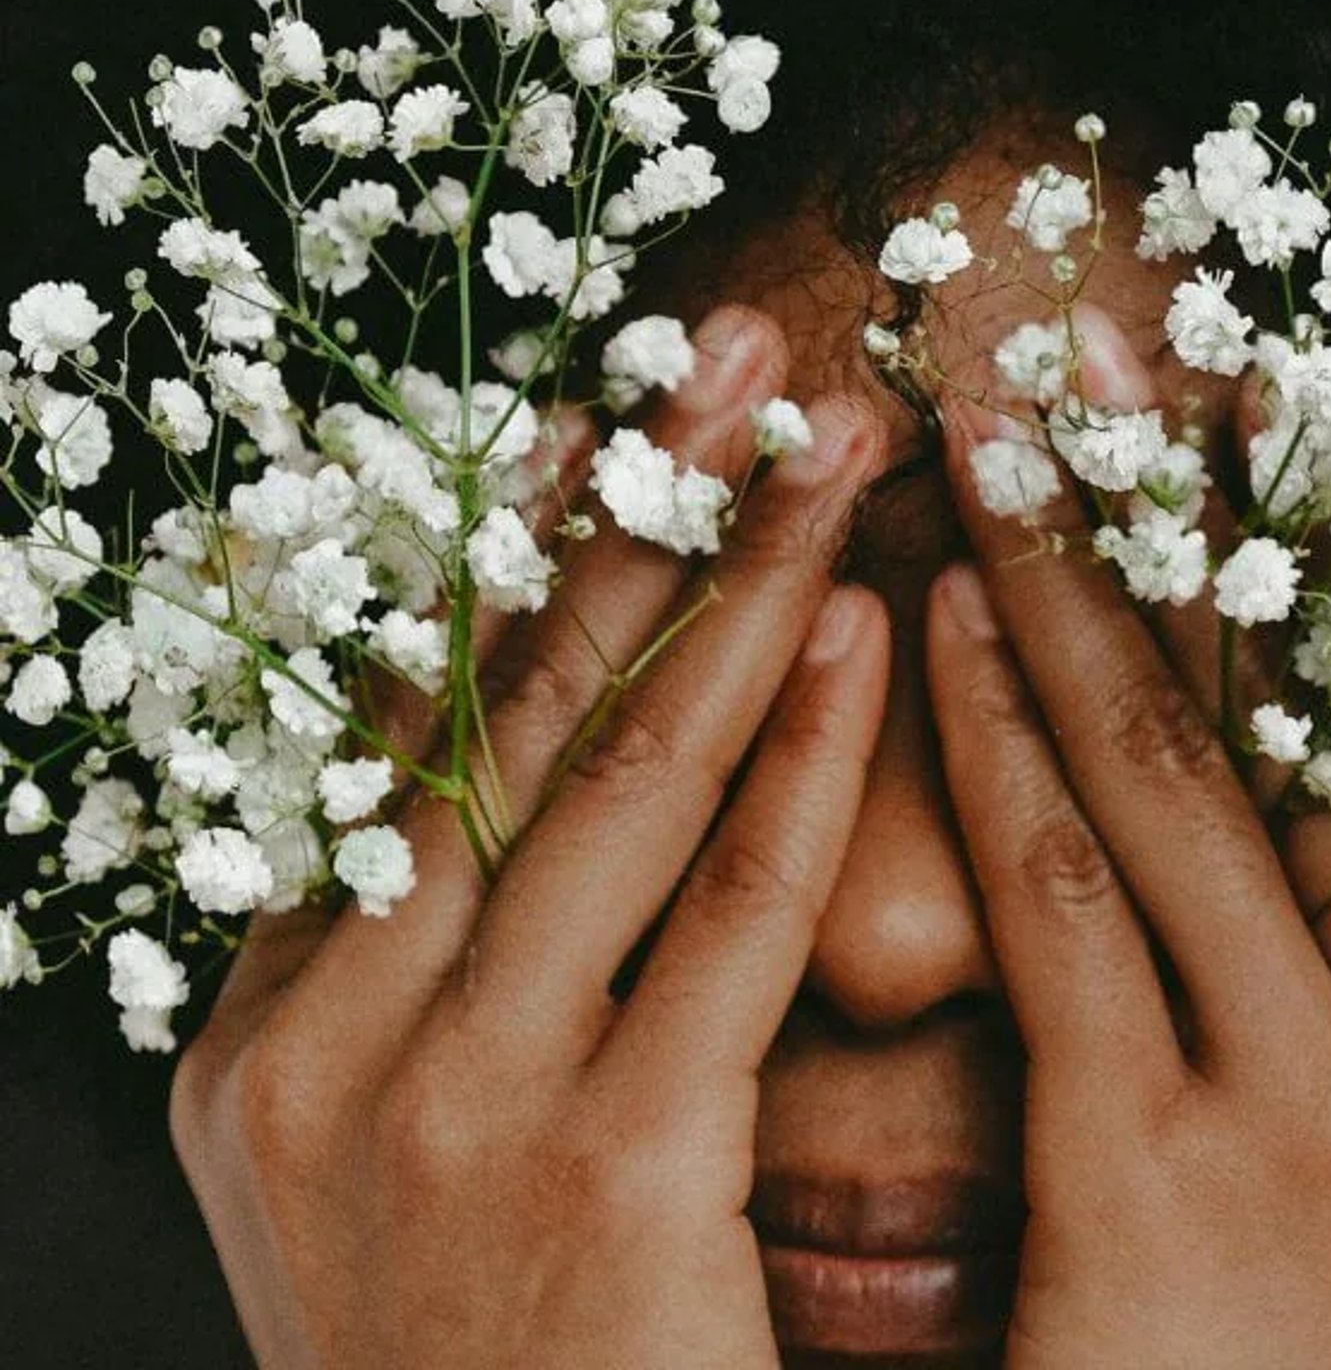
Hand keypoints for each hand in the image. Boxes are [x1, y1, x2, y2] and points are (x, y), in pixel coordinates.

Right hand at [169, 306, 887, 1369]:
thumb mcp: (397, 1172)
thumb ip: (437, 984)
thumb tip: (535, 769)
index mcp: (266, 1043)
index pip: (393, 733)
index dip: (504, 555)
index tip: (600, 412)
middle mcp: (329, 1053)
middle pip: (497, 710)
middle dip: (628, 508)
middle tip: (726, 344)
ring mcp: (456, 1112)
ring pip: (615, 775)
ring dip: (738, 582)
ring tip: (826, 438)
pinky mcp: (609, 1178)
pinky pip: (725, 914)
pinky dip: (802, 758)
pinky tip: (871, 632)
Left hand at [925, 305, 1330, 1369]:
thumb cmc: (1323, 1357)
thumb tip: (1294, 767)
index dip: (1317, 537)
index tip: (1242, 399)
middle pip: (1302, 703)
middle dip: (1190, 508)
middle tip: (1108, 346)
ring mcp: (1329, 1093)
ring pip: (1174, 767)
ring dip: (1070, 576)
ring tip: (996, 433)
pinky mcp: (1173, 1163)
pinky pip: (1064, 892)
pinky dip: (996, 734)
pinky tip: (934, 613)